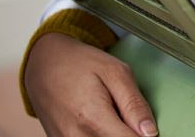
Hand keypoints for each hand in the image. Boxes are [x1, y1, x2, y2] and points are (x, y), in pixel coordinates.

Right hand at [25, 33, 157, 136]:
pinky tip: (102, 122)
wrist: (44, 64)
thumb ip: (134, 104)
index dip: (145, 136)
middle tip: (128, 114)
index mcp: (92, 117)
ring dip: (115, 133)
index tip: (150, 128)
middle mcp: (75, 136)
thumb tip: (151, 133)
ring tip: (114, 115)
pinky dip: (101, 135)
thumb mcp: (116, 72)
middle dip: (130, 134)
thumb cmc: (81, 64)